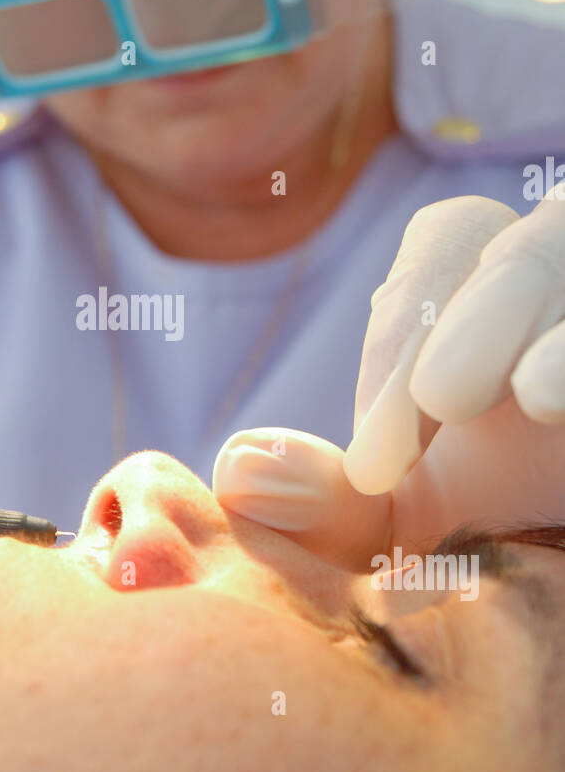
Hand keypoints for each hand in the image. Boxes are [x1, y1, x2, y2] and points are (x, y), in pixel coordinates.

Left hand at [213, 192, 564, 563]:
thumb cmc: (522, 535)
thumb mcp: (425, 529)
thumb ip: (334, 507)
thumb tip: (238, 472)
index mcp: (492, 298)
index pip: (443, 252)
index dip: (400, 339)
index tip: (376, 460)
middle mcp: (559, 284)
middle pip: (515, 236)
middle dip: (472, 312)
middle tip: (442, 402)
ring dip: (539, 311)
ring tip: (528, 400)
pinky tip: (557, 401)